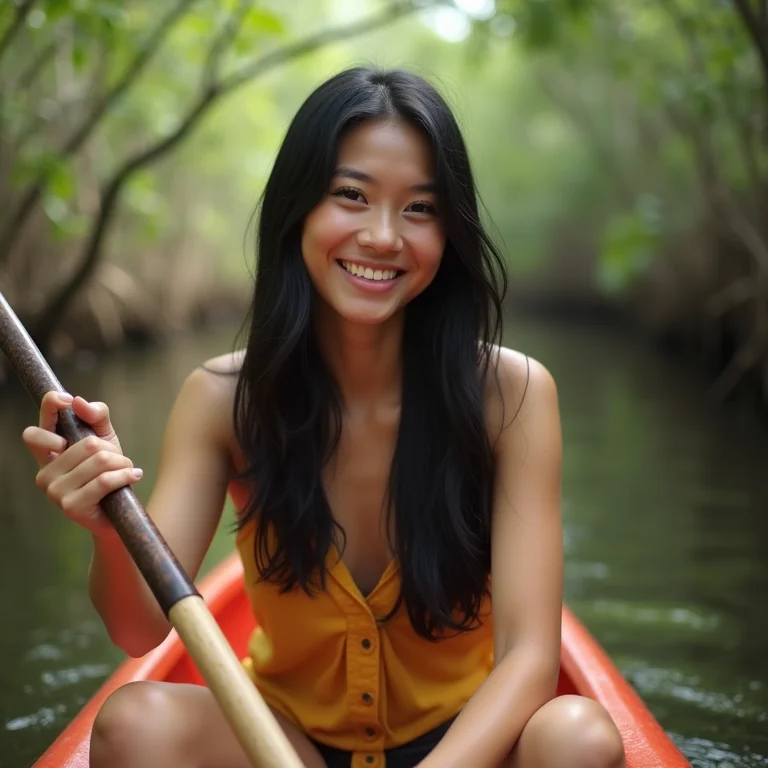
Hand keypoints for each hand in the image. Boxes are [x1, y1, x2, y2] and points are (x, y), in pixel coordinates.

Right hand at [22, 391, 142, 535]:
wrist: (118, 512)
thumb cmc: (108, 470)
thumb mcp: (105, 438)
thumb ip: (95, 415)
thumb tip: (78, 402)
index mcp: (46, 454)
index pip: (36, 430)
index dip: (49, 409)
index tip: (67, 401)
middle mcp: (44, 472)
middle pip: (87, 444)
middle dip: (111, 449)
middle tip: (117, 459)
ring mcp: (54, 491)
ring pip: (100, 460)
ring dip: (123, 463)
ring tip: (126, 469)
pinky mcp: (71, 506)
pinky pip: (105, 481)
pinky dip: (126, 475)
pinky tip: (134, 476)